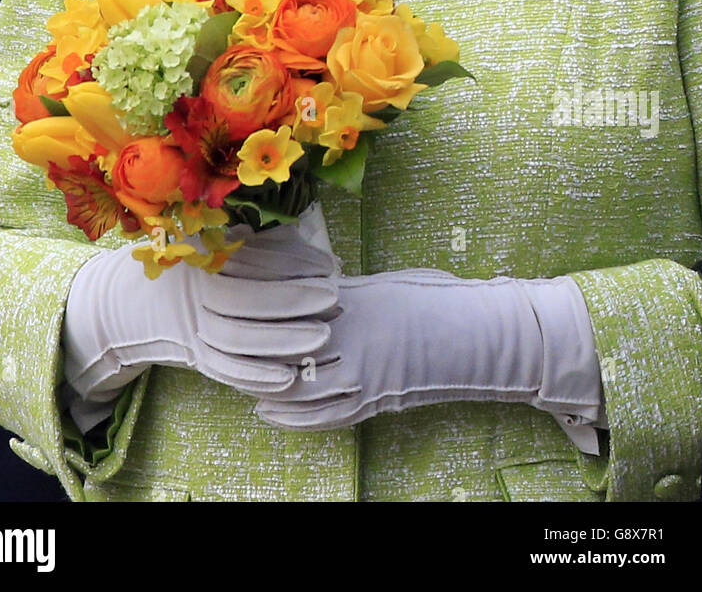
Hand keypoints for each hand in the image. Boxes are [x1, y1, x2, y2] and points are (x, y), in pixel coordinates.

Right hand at [62, 219, 339, 406]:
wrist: (145, 301)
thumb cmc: (198, 262)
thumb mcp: (220, 237)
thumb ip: (256, 237)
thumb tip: (300, 234)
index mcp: (199, 254)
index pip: (250, 259)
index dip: (291, 262)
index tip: (328, 266)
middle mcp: (191, 290)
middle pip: (244, 299)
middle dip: (292, 301)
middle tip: (334, 300)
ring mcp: (190, 326)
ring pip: (236, 340)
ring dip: (282, 341)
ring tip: (321, 338)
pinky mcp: (195, 356)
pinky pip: (225, 371)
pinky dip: (256, 377)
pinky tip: (289, 378)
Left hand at [254, 268, 604, 431]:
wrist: (473, 332)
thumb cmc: (428, 298)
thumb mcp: (378, 284)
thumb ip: (340, 290)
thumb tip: (306, 285)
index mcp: (351, 300)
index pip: (290, 308)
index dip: (259, 312)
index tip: (235, 307)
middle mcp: (352, 336)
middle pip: (288, 347)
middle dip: (258, 351)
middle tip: (228, 349)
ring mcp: (364, 372)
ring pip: (301, 386)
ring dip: (269, 386)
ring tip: (244, 384)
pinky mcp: (376, 399)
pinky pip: (327, 416)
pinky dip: (295, 417)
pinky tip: (271, 413)